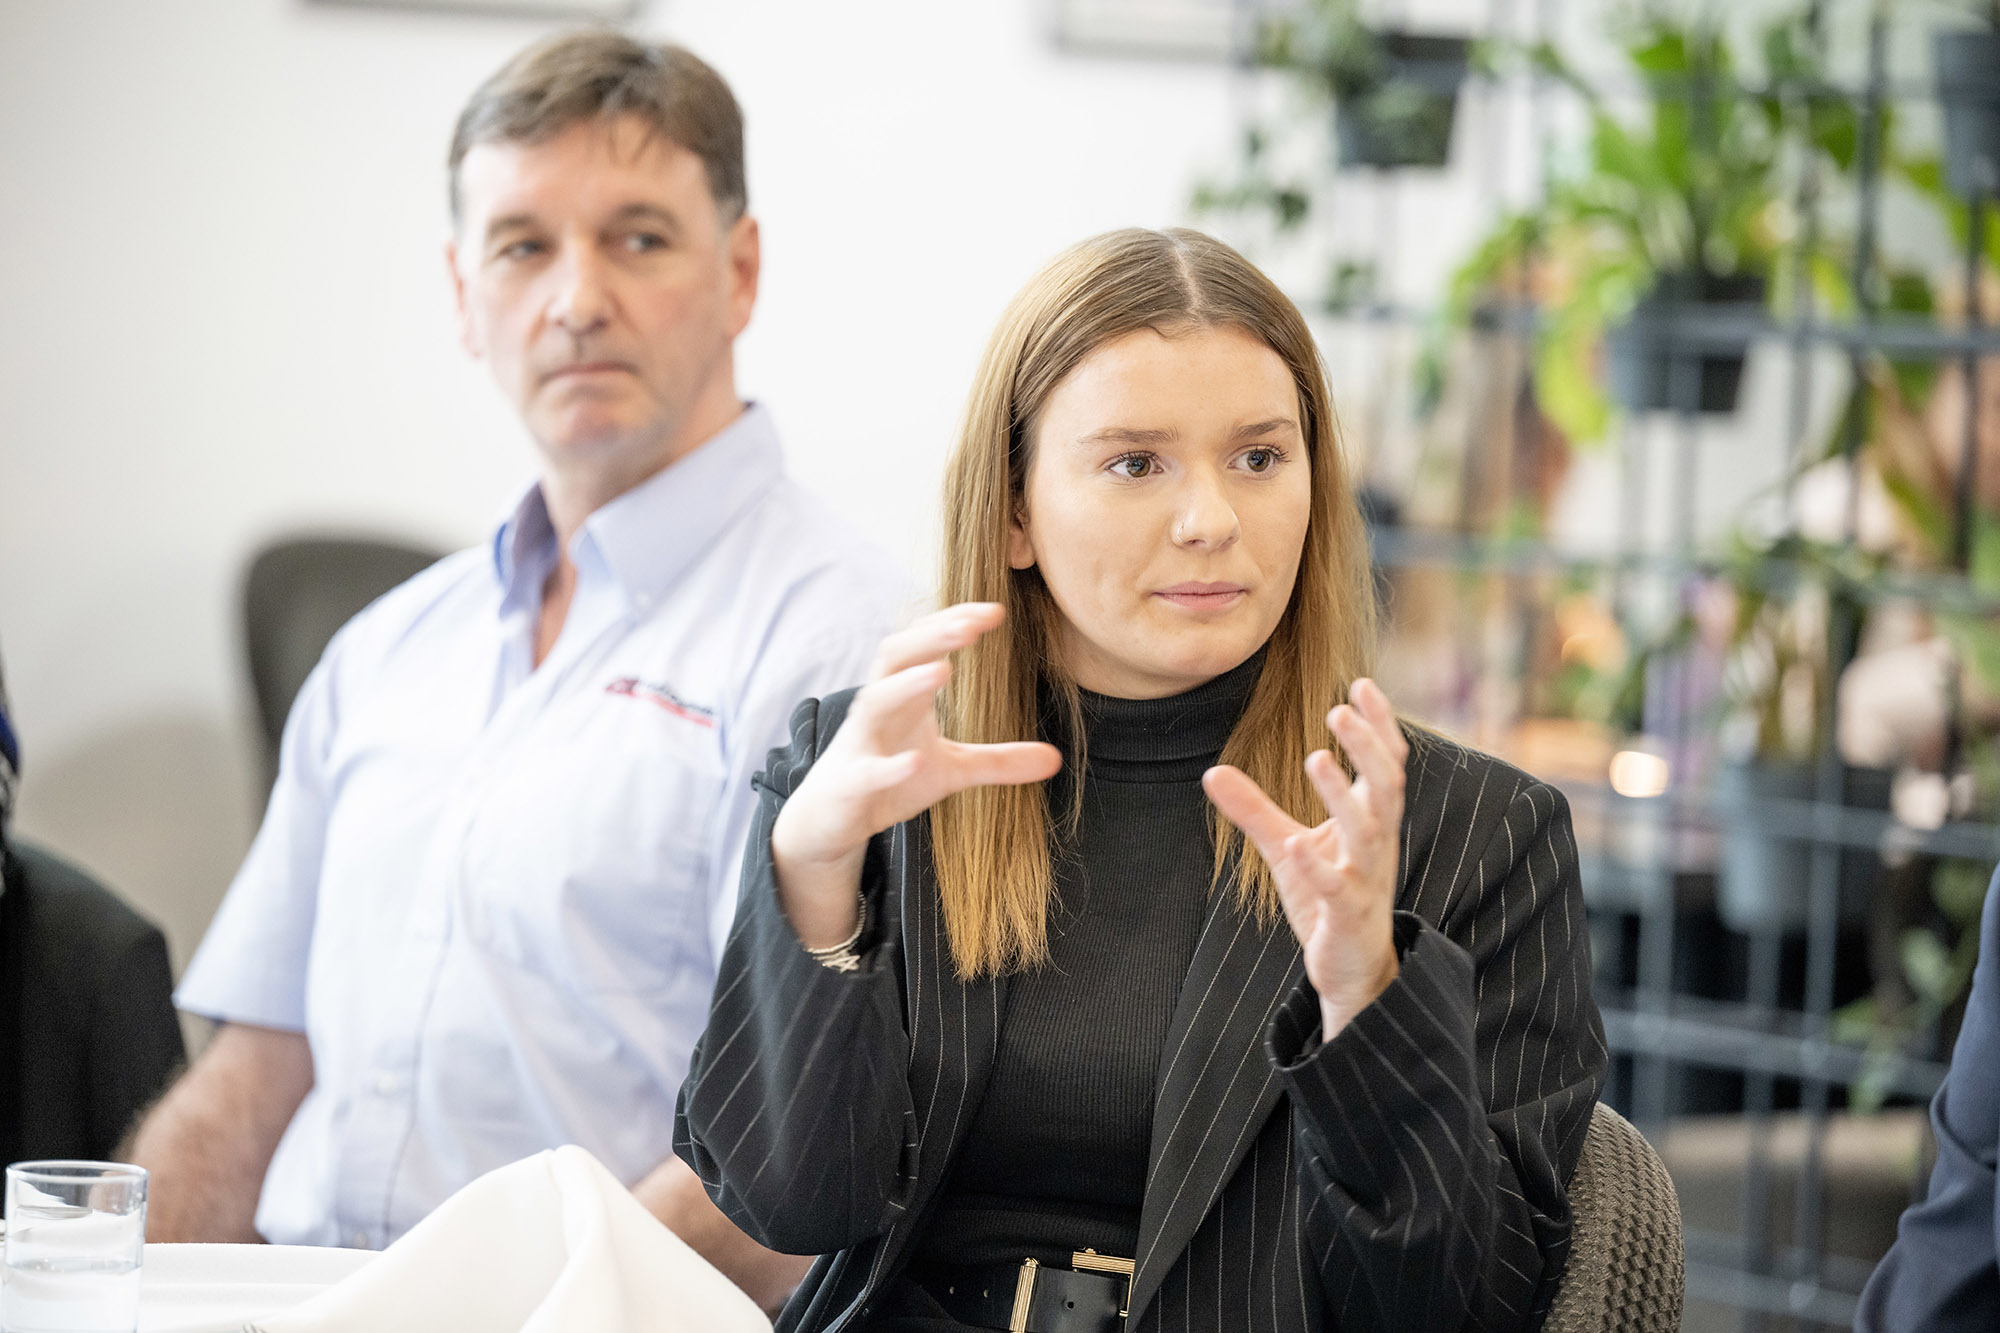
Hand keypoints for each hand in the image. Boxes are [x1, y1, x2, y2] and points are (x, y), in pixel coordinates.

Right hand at [772, 603, 1061, 946]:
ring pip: (875, 703)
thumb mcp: (952, 770)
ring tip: (944, 670)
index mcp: (904, 696)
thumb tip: (1056, 758)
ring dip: (908, 684)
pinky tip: (914, 761)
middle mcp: (878, 710)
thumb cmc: (889, 778)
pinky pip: (866, 771)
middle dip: (931, 637)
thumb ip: (999, 761)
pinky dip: (888, 766)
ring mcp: (861, 745)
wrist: (830, 818)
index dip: (954, 624)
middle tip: (971, 625)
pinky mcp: (850, 784)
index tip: (994, 611)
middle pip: (896, 657)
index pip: (925, 646)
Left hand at [1203, 678, 1407, 1039]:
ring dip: (1343, 794)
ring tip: (1317, 758)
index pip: (1386, 763)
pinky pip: (1338, 888)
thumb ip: (1254, 809)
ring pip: (1367, 831)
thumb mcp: (1285, 846)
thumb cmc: (1325, 898)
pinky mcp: (1348, 916)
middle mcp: (1377, 844)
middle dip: (1367, 746)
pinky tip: (1297, 844)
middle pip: (1386, 786)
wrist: (1351, 968)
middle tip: (1340, 709)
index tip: (1362, 683)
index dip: (1379, 725)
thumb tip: (1211, 771)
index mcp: (1371, 821)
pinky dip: (1318, 866)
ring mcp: (1367, 880)